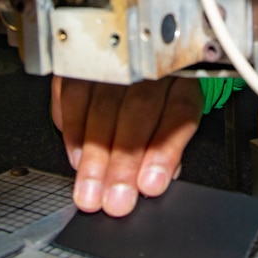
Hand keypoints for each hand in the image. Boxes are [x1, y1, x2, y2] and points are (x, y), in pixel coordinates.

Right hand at [51, 76, 202, 215]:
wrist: (141, 65)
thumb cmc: (160, 101)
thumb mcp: (176, 119)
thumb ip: (170, 146)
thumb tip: (153, 180)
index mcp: (185, 78)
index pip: (178, 112)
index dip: (164, 152)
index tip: (151, 184)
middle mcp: (151, 64)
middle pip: (138, 111)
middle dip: (123, 162)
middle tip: (115, 200)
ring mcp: (117, 58)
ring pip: (103, 106)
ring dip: (94, 154)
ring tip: (90, 189)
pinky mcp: (85, 62)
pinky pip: (72, 93)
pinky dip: (72, 129)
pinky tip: (75, 157)